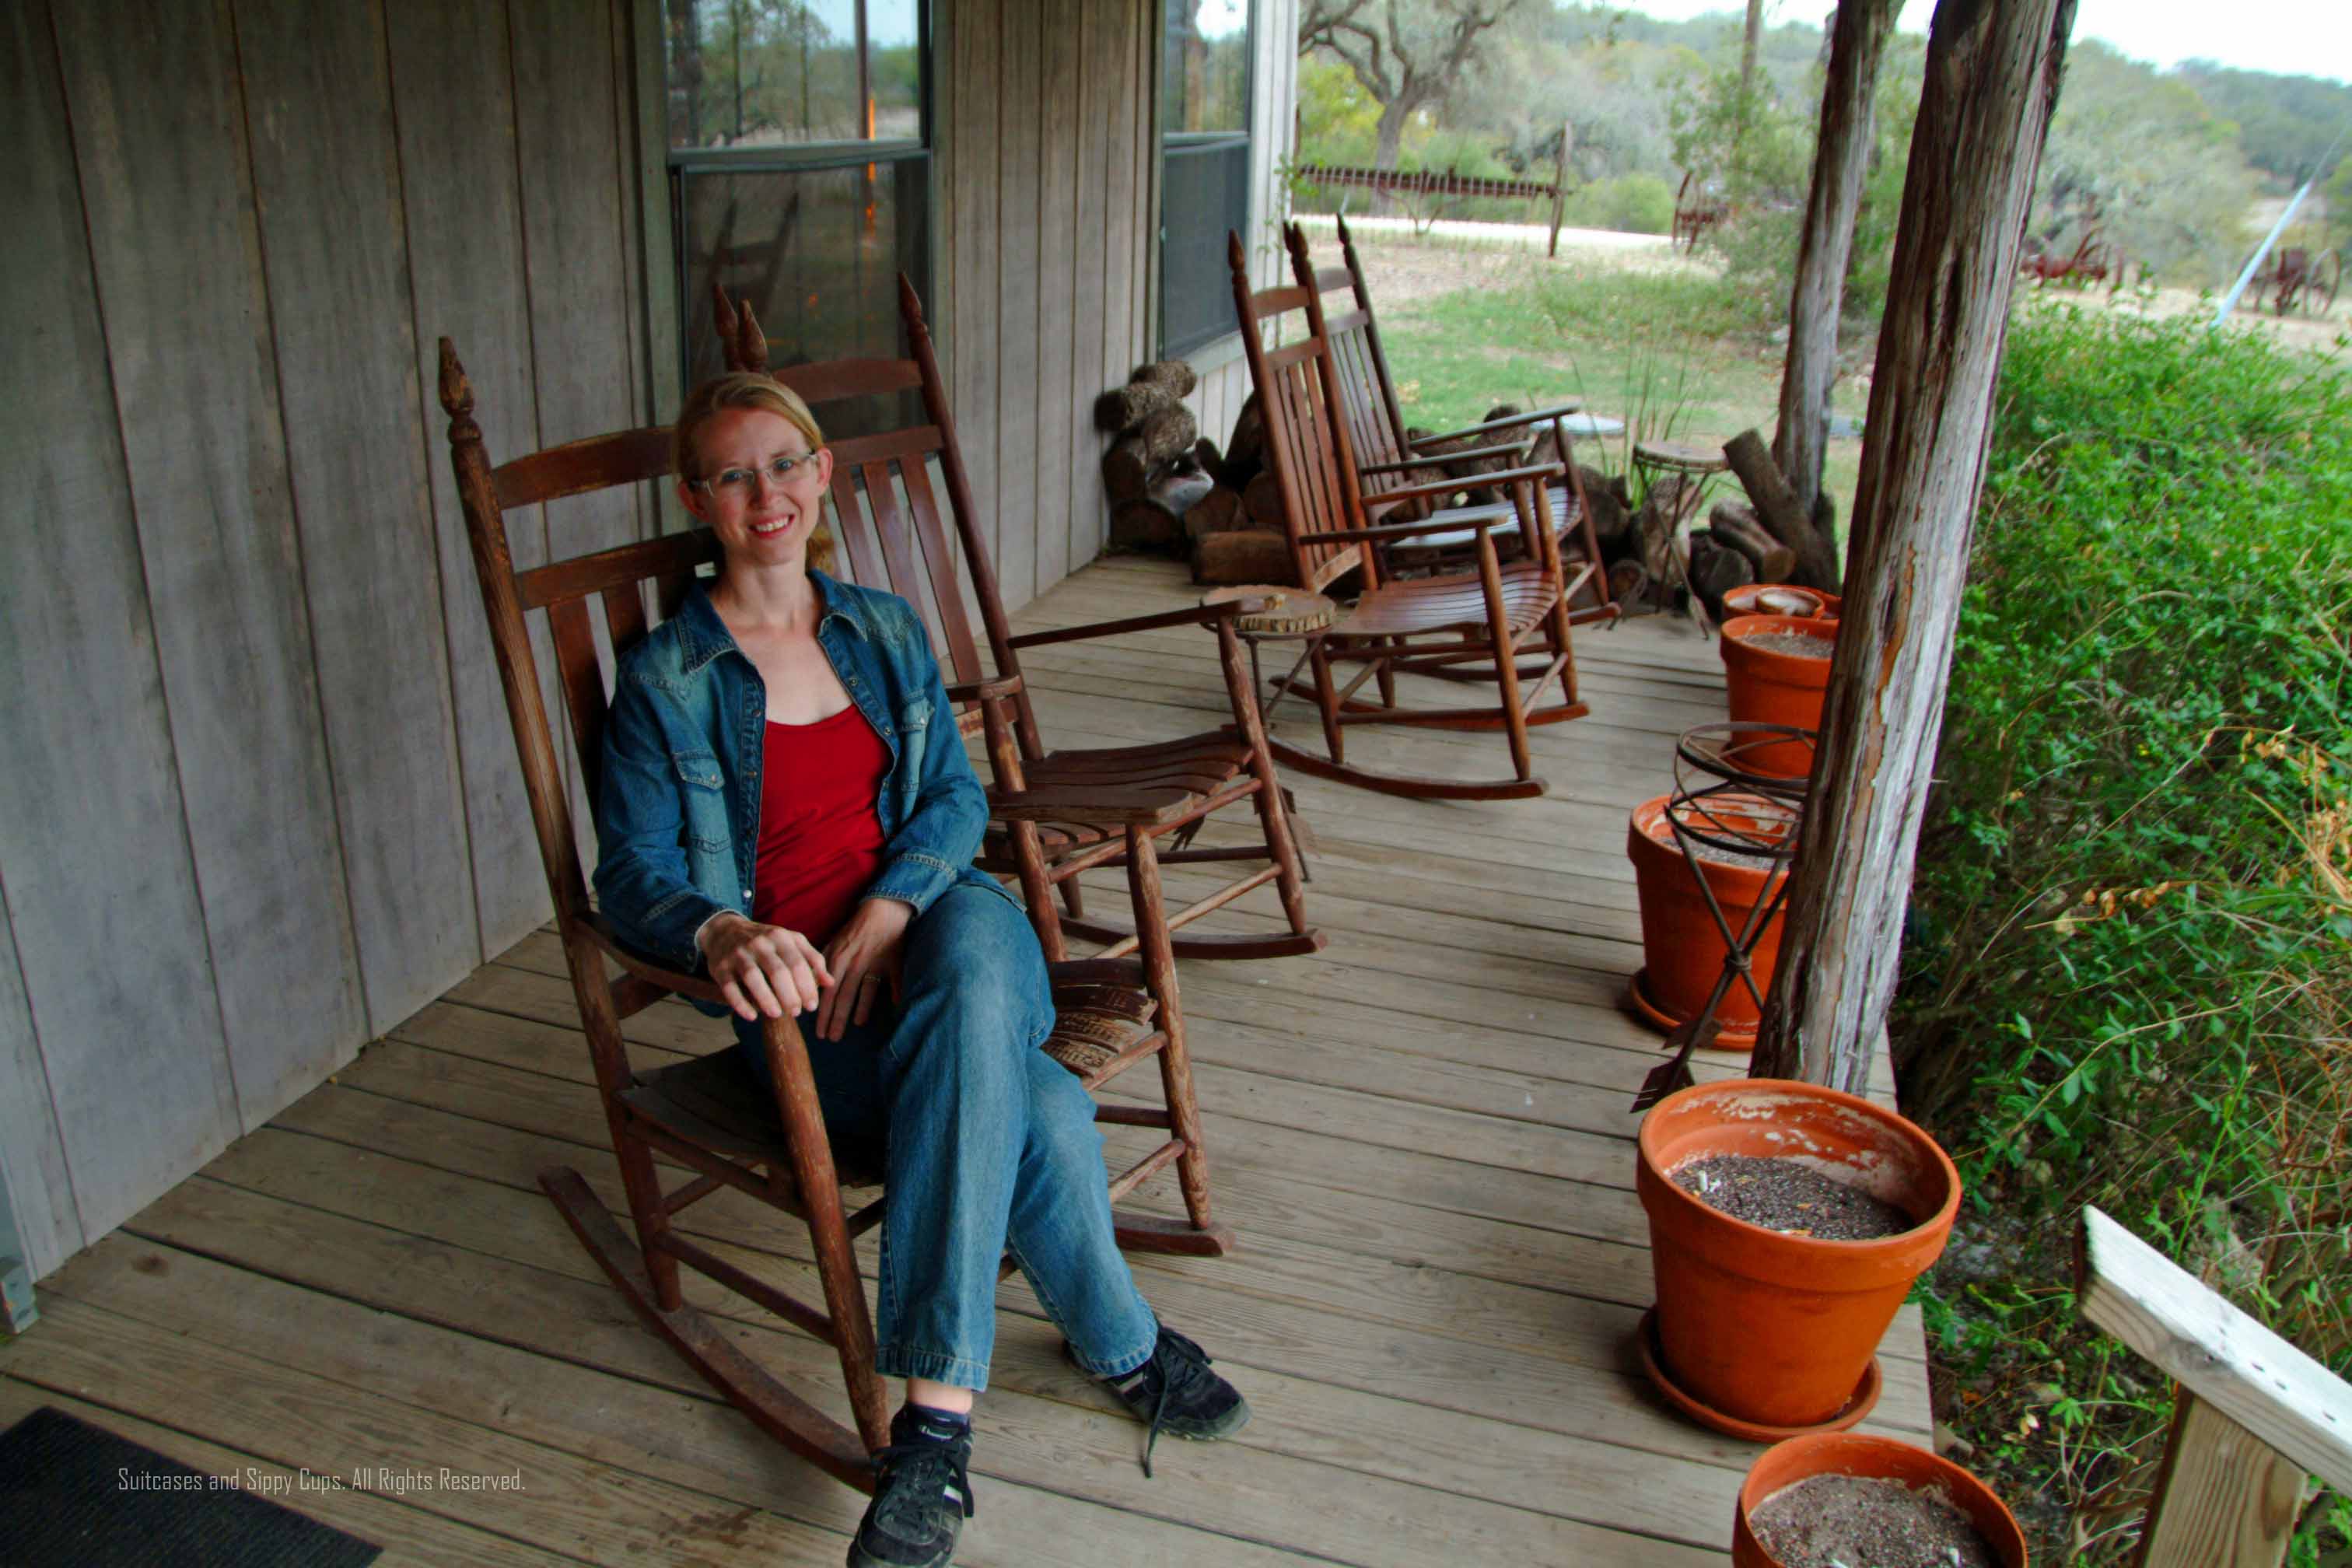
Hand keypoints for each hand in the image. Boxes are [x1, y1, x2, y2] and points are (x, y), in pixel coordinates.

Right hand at [698, 914, 834, 1021]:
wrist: (725, 930)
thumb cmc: (765, 942)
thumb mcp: (790, 943)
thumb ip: (812, 959)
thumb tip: (830, 983)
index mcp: (781, 937)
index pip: (799, 964)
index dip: (807, 987)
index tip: (812, 1006)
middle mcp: (760, 943)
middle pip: (778, 972)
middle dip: (790, 995)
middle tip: (796, 1013)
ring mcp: (738, 954)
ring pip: (753, 978)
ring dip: (766, 999)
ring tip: (777, 1014)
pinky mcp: (720, 967)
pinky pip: (730, 987)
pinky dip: (741, 1004)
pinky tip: (752, 1016)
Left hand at [818, 897, 913, 1041]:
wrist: (882, 910)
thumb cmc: (856, 929)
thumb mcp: (834, 942)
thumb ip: (823, 963)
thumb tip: (811, 984)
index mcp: (838, 959)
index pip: (827, 992)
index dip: (822, 1013)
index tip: (818, 1032)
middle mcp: (854, 963)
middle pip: (843, 996)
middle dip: (836, 1019)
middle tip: (832, 1038)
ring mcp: (874, 962)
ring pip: (865, 991)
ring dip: (859, 1009)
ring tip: (855, 1025)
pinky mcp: (893, 960)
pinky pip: (893, 980)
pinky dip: (894, 992)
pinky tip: (894, 1006)